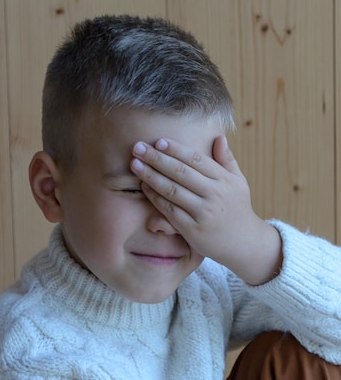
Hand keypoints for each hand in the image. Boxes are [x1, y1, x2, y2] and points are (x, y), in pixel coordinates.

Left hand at [131, 135, 281, 284]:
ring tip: (135, 165)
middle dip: (157, 158)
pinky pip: (170, 210)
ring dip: (151, 176)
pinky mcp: (192, 229)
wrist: (244, 243)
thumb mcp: (238, 182)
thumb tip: (219, 137)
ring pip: (172, 190)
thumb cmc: (238, 209)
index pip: (196, 159)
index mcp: (224, 180)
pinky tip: (145, 187)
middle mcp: (214, 194)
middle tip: (138, 148)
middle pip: (181, 172)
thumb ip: (227, 160)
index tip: (159, 141)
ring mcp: (203, 212)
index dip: (176, 149)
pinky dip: (155, 198)